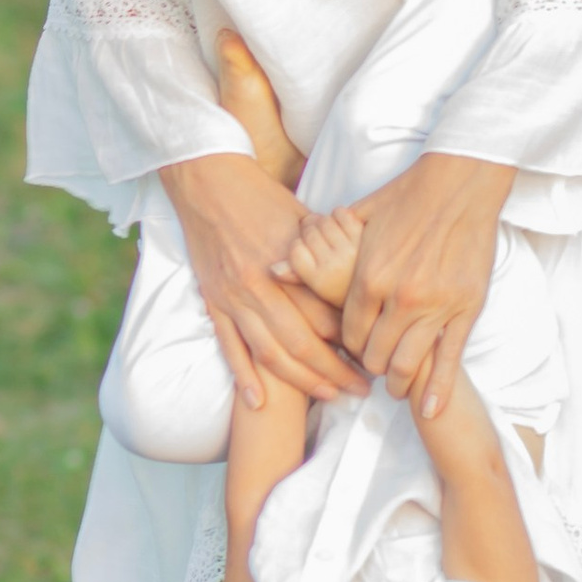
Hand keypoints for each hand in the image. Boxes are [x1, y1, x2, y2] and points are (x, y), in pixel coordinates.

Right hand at [159, 152, 360, 412]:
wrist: (207, 179)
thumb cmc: (260, 195)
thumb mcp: (303, 218)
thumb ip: (325, 254)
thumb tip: (354, 281)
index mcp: (288, 264)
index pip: (326, 315)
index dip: (353, 341)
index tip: (374, 356)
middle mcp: (260, 286)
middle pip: (304, 343)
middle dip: (335, 372)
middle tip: (361, 389)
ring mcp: (233, 297)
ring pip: (269, 353)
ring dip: (300, 381)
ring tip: (328, 396)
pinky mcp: (212, 301)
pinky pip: (229, 347)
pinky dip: (243, 376)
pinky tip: (259, 402)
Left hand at [331, 151, 513, 415]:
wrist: (459, 182)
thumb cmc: (406, 196)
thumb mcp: (355, 220)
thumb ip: (315, 251)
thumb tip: (273, 269)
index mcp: (368, 278)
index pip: (349, 333)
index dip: (348, 347)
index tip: (351, 352)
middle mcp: (399, 299)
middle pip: (376, 355)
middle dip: (371, 367)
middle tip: (372, 373)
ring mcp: (435, 306)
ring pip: (408, 363)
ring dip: (399, 382)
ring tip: (396, 388)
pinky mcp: (465, 309)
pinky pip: (450, 358)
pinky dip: (438, 389)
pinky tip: (429, 410)